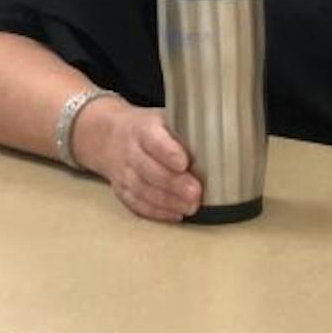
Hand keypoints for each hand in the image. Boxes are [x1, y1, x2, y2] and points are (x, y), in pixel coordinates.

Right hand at [71, 99, 200, 222]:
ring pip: (142, 190)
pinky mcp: (121, 189)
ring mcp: (123, 172)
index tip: (184, 163)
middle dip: (173, 184)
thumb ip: (186, 130)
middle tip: (196, 193)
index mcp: (143, 129)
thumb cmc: (148, 128)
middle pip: (148, 170)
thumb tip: (222, 141)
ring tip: (191, 207)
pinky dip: (156, 211)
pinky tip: (175, 214)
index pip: (153, 140)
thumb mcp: (165, 118)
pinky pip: (136, 203)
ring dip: (167, 202)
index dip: (168, 153)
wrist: (108, 136)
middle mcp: (130, 151)